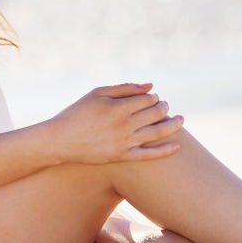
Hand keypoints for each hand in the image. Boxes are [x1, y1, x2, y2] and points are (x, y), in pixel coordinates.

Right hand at [45, 82, 184, 164]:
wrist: (61, 140)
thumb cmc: (78, 112)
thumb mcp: (98, 93)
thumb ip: (124, 88)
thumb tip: (150, 86)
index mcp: (119, 107)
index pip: (148, 99)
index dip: (154, 96)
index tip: (153, 97)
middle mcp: (124, 125)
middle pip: (155, 114)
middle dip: (164, 107)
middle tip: (165, 106)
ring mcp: (124, 143)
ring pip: (157, 133)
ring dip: (172, 125)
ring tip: (180, 120)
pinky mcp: (122, 157)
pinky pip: (149, 155)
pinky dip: (165, 151)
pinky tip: (177, 146)